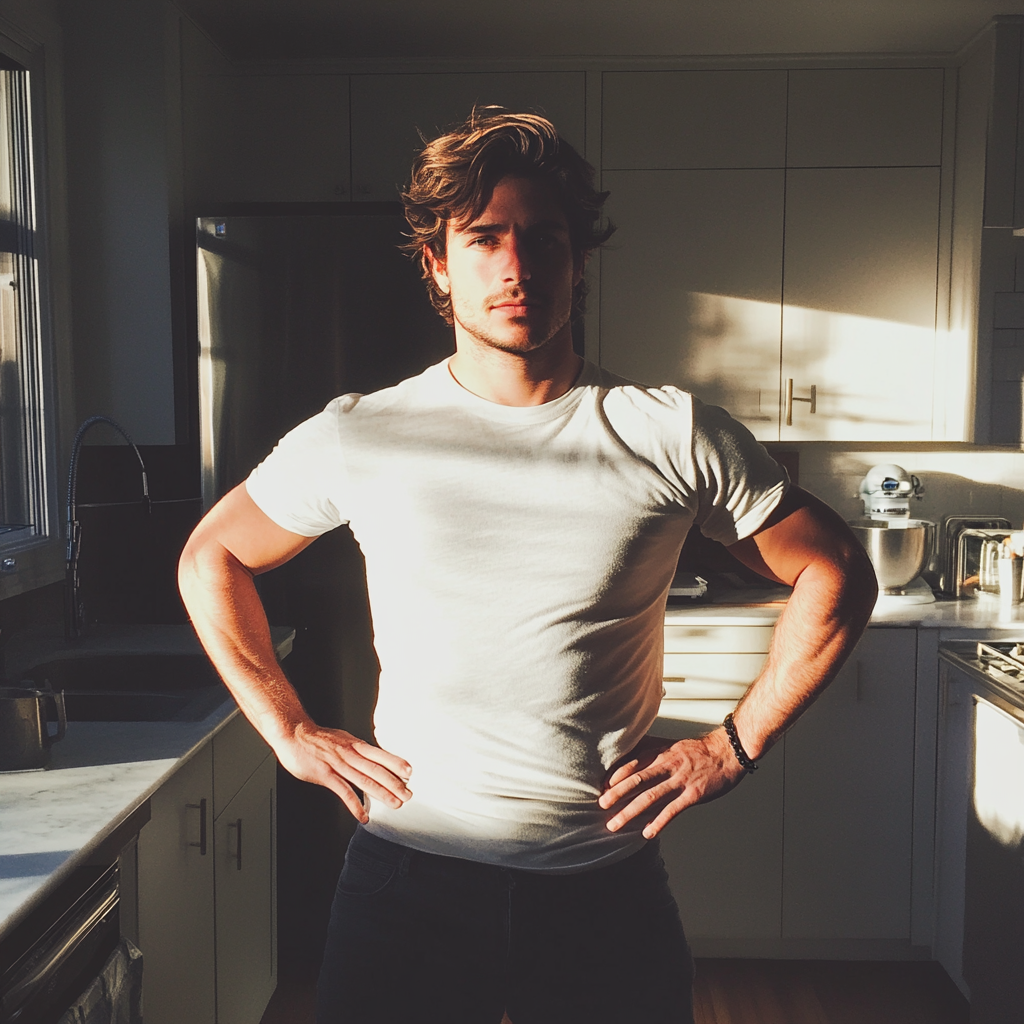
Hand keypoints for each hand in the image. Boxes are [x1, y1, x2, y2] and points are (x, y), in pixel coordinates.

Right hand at [273, 720, 412, 823]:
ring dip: (381, 793)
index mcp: (355, 745)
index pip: (379, 755)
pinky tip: (364, 815)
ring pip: (363, 780)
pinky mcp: (325, 775)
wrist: (293, 733)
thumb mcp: (342, 739)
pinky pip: (343, 792)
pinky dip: (355, 805)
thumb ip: (356, 749)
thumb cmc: (317, 738)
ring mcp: (337, 764)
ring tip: (395, 803)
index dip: (395, 763)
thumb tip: (371, 756)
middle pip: (376, 769)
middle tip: (408, 794)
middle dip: (394, 782)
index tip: (410, 772)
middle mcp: (349, 754)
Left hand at [598, 729, 747, 838]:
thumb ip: (649, 750)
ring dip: (630, 812)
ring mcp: (680, 781)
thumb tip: (626, 755)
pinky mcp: (692, 795)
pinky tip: (646, 832)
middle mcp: (667, 766)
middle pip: (637, 780)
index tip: (602, 786)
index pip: (633, 763)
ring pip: (650, 797)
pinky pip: (672, 810)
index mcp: (660, 753)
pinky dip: (658, 822)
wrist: (727, 752)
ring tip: (615, 824)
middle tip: (601, 805)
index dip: (616, 775)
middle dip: (617, 794)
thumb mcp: (670, 745)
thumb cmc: (697, 751)